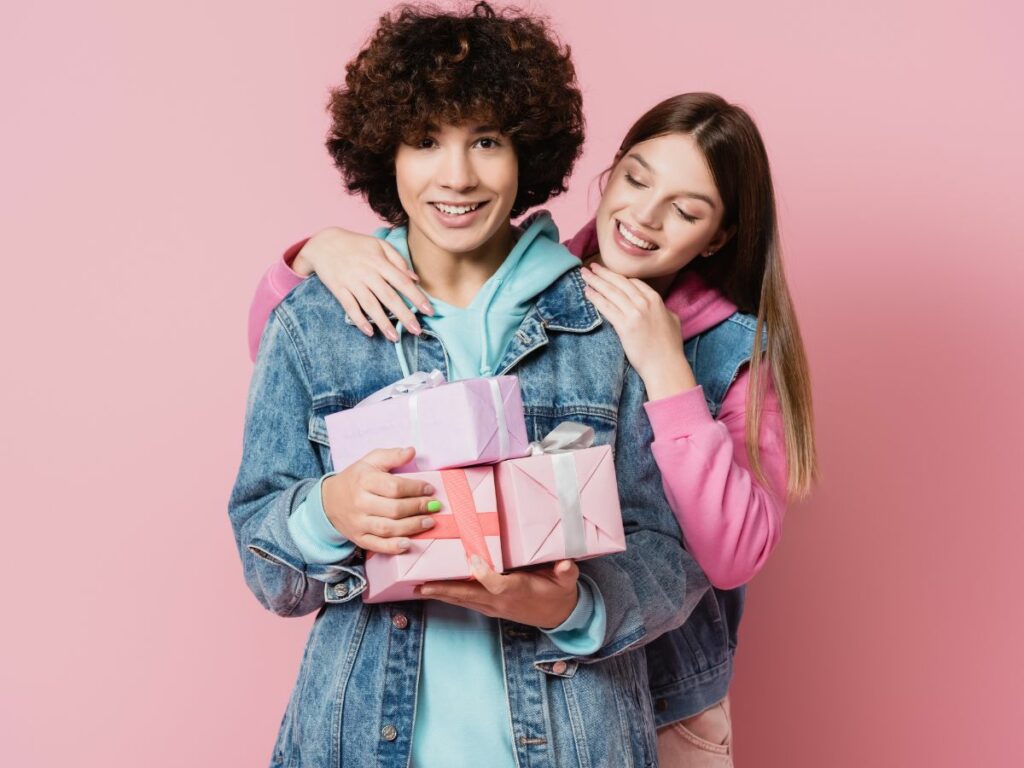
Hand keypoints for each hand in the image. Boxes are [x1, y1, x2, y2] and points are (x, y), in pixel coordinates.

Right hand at [294, 227, 433, 339]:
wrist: (323, 243)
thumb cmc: (356, 245)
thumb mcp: (378, 245)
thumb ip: (398, 260)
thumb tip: (415, 278)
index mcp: (379, 261)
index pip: (402, 281)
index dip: (416, 296)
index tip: (429, 311)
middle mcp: (366, 272)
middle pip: (388, 296)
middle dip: (404, 315)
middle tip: (417, 330)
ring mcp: (351, 281)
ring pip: (370, 305)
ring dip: (383, 323)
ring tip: (395, 338)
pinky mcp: (338, 289)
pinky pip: (350, 307)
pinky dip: (359, 320)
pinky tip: (370, 333)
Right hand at [321, 447, 439, 554]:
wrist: (328, 500)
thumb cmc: (356, 478)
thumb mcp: (371, 461)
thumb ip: (392, 455)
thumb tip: (412, 451)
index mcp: (364, 480)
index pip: (394, 487)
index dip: (415, 488)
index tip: (429, 489)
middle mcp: (360, 503)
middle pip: (394, 509)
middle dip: (418, 508)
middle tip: (434, 506)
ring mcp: (358, 523)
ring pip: (388, 528)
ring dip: (412, 527)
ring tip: (429, 522)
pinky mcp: (358, 538)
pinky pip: (377, 545)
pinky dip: (393, 547)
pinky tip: (408, 544)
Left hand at [417, 557, 579, 628]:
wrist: (558, 615)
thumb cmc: (559, 592)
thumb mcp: (567, 581)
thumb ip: (566, 572)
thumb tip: (566, 564)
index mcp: (517, 590)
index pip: (496, 584)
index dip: (483, 574)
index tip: (472, 558)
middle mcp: (500, 601)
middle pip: (468, 596)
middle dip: (444, 589)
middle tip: (420, 584)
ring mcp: (493, 606)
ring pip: (462, 600)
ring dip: (441, 594)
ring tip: (418, 587)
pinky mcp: (489, 606)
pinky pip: (465, 600)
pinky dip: (449, 595)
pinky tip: (435, 589)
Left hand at [580, 263, 696, 399]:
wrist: (666, 365)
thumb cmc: (670, 347)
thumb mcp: (672, 321)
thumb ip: (663, 309)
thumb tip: (659, 307)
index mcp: (656, 300)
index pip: (633, 282)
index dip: (618, 277)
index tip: (608, 274)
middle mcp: (644, 303)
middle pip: (619, 282)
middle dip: (603, 273)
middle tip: (590, 267)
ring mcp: (634, 313)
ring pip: (611, 292)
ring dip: (595, 281)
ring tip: (584, 275)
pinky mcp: (624, 326)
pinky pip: (606, 307)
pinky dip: (595, 298)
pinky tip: (587, 292)